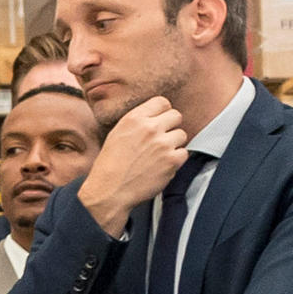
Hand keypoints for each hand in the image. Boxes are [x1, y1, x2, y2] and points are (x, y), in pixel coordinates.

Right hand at [77, 96, 194, 232]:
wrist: (109, 191)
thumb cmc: (110, 165)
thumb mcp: (117, 134)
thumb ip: (137, 122)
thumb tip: (156, 117)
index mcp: (134, 119)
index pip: (162, 102)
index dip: (163, 112)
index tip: (160, 122)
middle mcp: (150, 128)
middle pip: (176, 116)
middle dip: (171, 126)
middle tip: (161, 139)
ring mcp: (162, 144)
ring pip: (181, 134)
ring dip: (174, 144)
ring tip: (159, 155)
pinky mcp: (172, 161)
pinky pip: (184, 153)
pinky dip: (175, 160)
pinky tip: (161, 165)